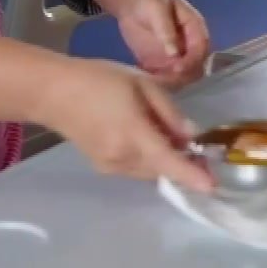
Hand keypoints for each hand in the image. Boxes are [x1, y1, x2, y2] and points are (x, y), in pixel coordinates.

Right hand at [36, 58, 213, 193]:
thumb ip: (169, 112)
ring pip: (149, 170)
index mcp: (134, 134)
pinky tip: (142, 135)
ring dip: (163, 159)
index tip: (213, 187)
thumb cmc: (99, 80)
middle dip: (181, 161)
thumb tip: (191, 136)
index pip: (169, 162)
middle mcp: (123, 158)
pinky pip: (135, 168)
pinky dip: (147, 157)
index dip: (192, 176)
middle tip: (196, 145)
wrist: (53, 92)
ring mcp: (111, 167)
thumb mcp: (141, 84)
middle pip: (162, 169)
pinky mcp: (102, 167)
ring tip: (164, 132)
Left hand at [115, 0, 211, 88]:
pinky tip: (143, 80)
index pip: (201, 48)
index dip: (193, 61)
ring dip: (169, 82)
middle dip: (182, 76)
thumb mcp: (157, 8)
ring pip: (180, 76)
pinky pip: (162, 78)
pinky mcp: (160, 63)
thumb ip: (166, 30)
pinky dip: (156, 82)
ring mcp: (175, 56)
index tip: (177, 68)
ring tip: (152, 83)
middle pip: (195, 67)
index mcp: (194, 28)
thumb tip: (174, 53)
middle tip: (164, 80)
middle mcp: (188, 45)